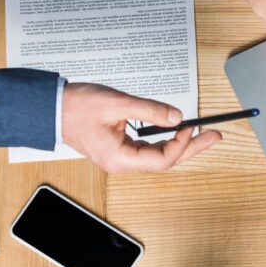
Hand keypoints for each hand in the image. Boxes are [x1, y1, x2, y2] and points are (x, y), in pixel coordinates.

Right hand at [62, 83, 220, 172]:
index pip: (161, 160)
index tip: (191, 127)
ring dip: (181, 145)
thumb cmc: (76, 107)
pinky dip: (165, 140)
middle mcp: (121, 162)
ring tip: (202, 134)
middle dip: (191, 148)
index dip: (181, 145)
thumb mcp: (118, 103)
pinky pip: (148, 149)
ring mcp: (120, 157)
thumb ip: (150, 110)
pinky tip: (177, 132)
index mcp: (119, 158)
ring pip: (158, 156)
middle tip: (214, 137)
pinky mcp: (120, 148)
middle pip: (165, 161)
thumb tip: (177, 117)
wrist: (51, 108)